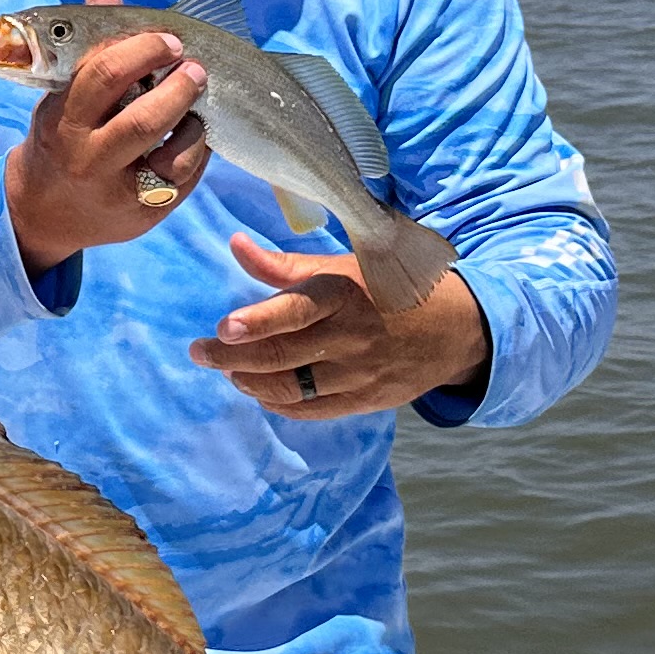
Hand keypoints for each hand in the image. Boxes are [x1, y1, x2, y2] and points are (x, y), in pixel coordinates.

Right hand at [4, 0, 211, 276]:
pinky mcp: (145, 213)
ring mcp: (118, 191)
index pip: (104, 76)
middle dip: (179, 86)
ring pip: (172, 153)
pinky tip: (194, 131)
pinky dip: (199, 148)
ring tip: (198, 100)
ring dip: (194, 119)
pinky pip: (186, 176)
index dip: (143, 50)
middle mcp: (88, 159)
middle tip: (197, 66)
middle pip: (143, 120)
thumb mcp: (64, 94)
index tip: (168, 39)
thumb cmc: (62, 135)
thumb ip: (91, 43)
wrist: (45, 210)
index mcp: (63, 120)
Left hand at [187, 235, 491, 421]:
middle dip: (231, 358)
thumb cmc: (386, 289)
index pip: (296, 310)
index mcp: (344, 294)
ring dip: (250, 381)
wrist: (456, 328)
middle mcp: (351, 337)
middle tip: (199, 352)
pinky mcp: (364, 401)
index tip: (223, 328)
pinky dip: (278, 401)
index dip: (258, 321)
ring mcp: (358, 374)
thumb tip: (235, 244)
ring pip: (292, 388)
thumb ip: (285, 266)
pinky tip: (258, 388)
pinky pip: (311, 410)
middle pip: (282, 356)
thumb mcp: (343, 267)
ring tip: (227, 369)